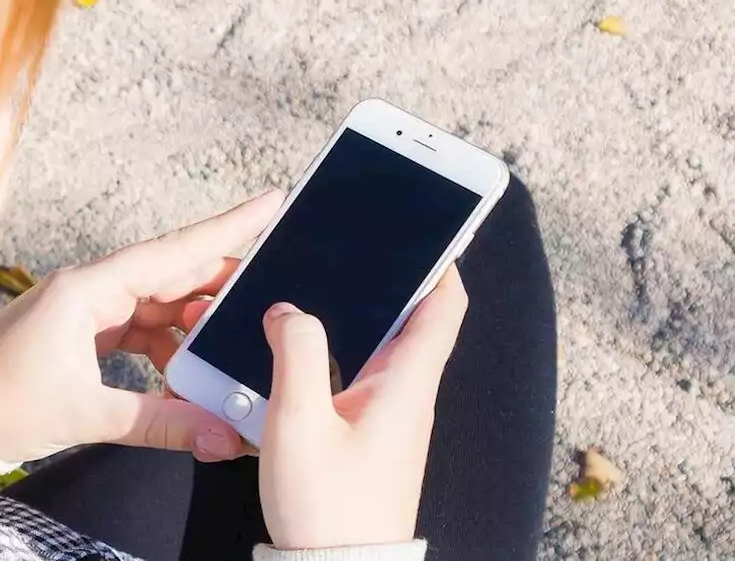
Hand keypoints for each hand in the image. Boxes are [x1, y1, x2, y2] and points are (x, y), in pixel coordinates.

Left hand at [0, 192, 283, 464]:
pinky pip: (143, 328)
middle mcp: (92, 288)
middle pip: (174, 273)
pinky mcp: (86, 332)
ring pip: (162, 304)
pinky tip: (193, 371)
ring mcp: (89, 308)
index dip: (228, 228)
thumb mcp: (85, 415)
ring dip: (198, 323)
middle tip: (278, 283)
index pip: (173, 251)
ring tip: (240, 340)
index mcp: (89, 289)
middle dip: (226, 281)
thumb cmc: (0, 403)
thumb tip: (222, 435)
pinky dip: (172, 347)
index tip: (271, 202)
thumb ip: (159, 422)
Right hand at [259, 267, 467, 549]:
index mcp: (406, 384)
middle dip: (386, 279)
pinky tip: (300, 351)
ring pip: (382, 348)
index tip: (420, 227)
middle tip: (353, 248)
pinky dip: (338, 352)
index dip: (440, 260)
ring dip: (356, 316)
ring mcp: (391, 418)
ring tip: (317, 288)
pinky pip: (361, 377)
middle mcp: (408, 396)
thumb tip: (289, 310)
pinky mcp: (369, 436)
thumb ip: (297, 354)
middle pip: (412, 319)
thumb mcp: (299, 422)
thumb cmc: (326, 507)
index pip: (444, 306)